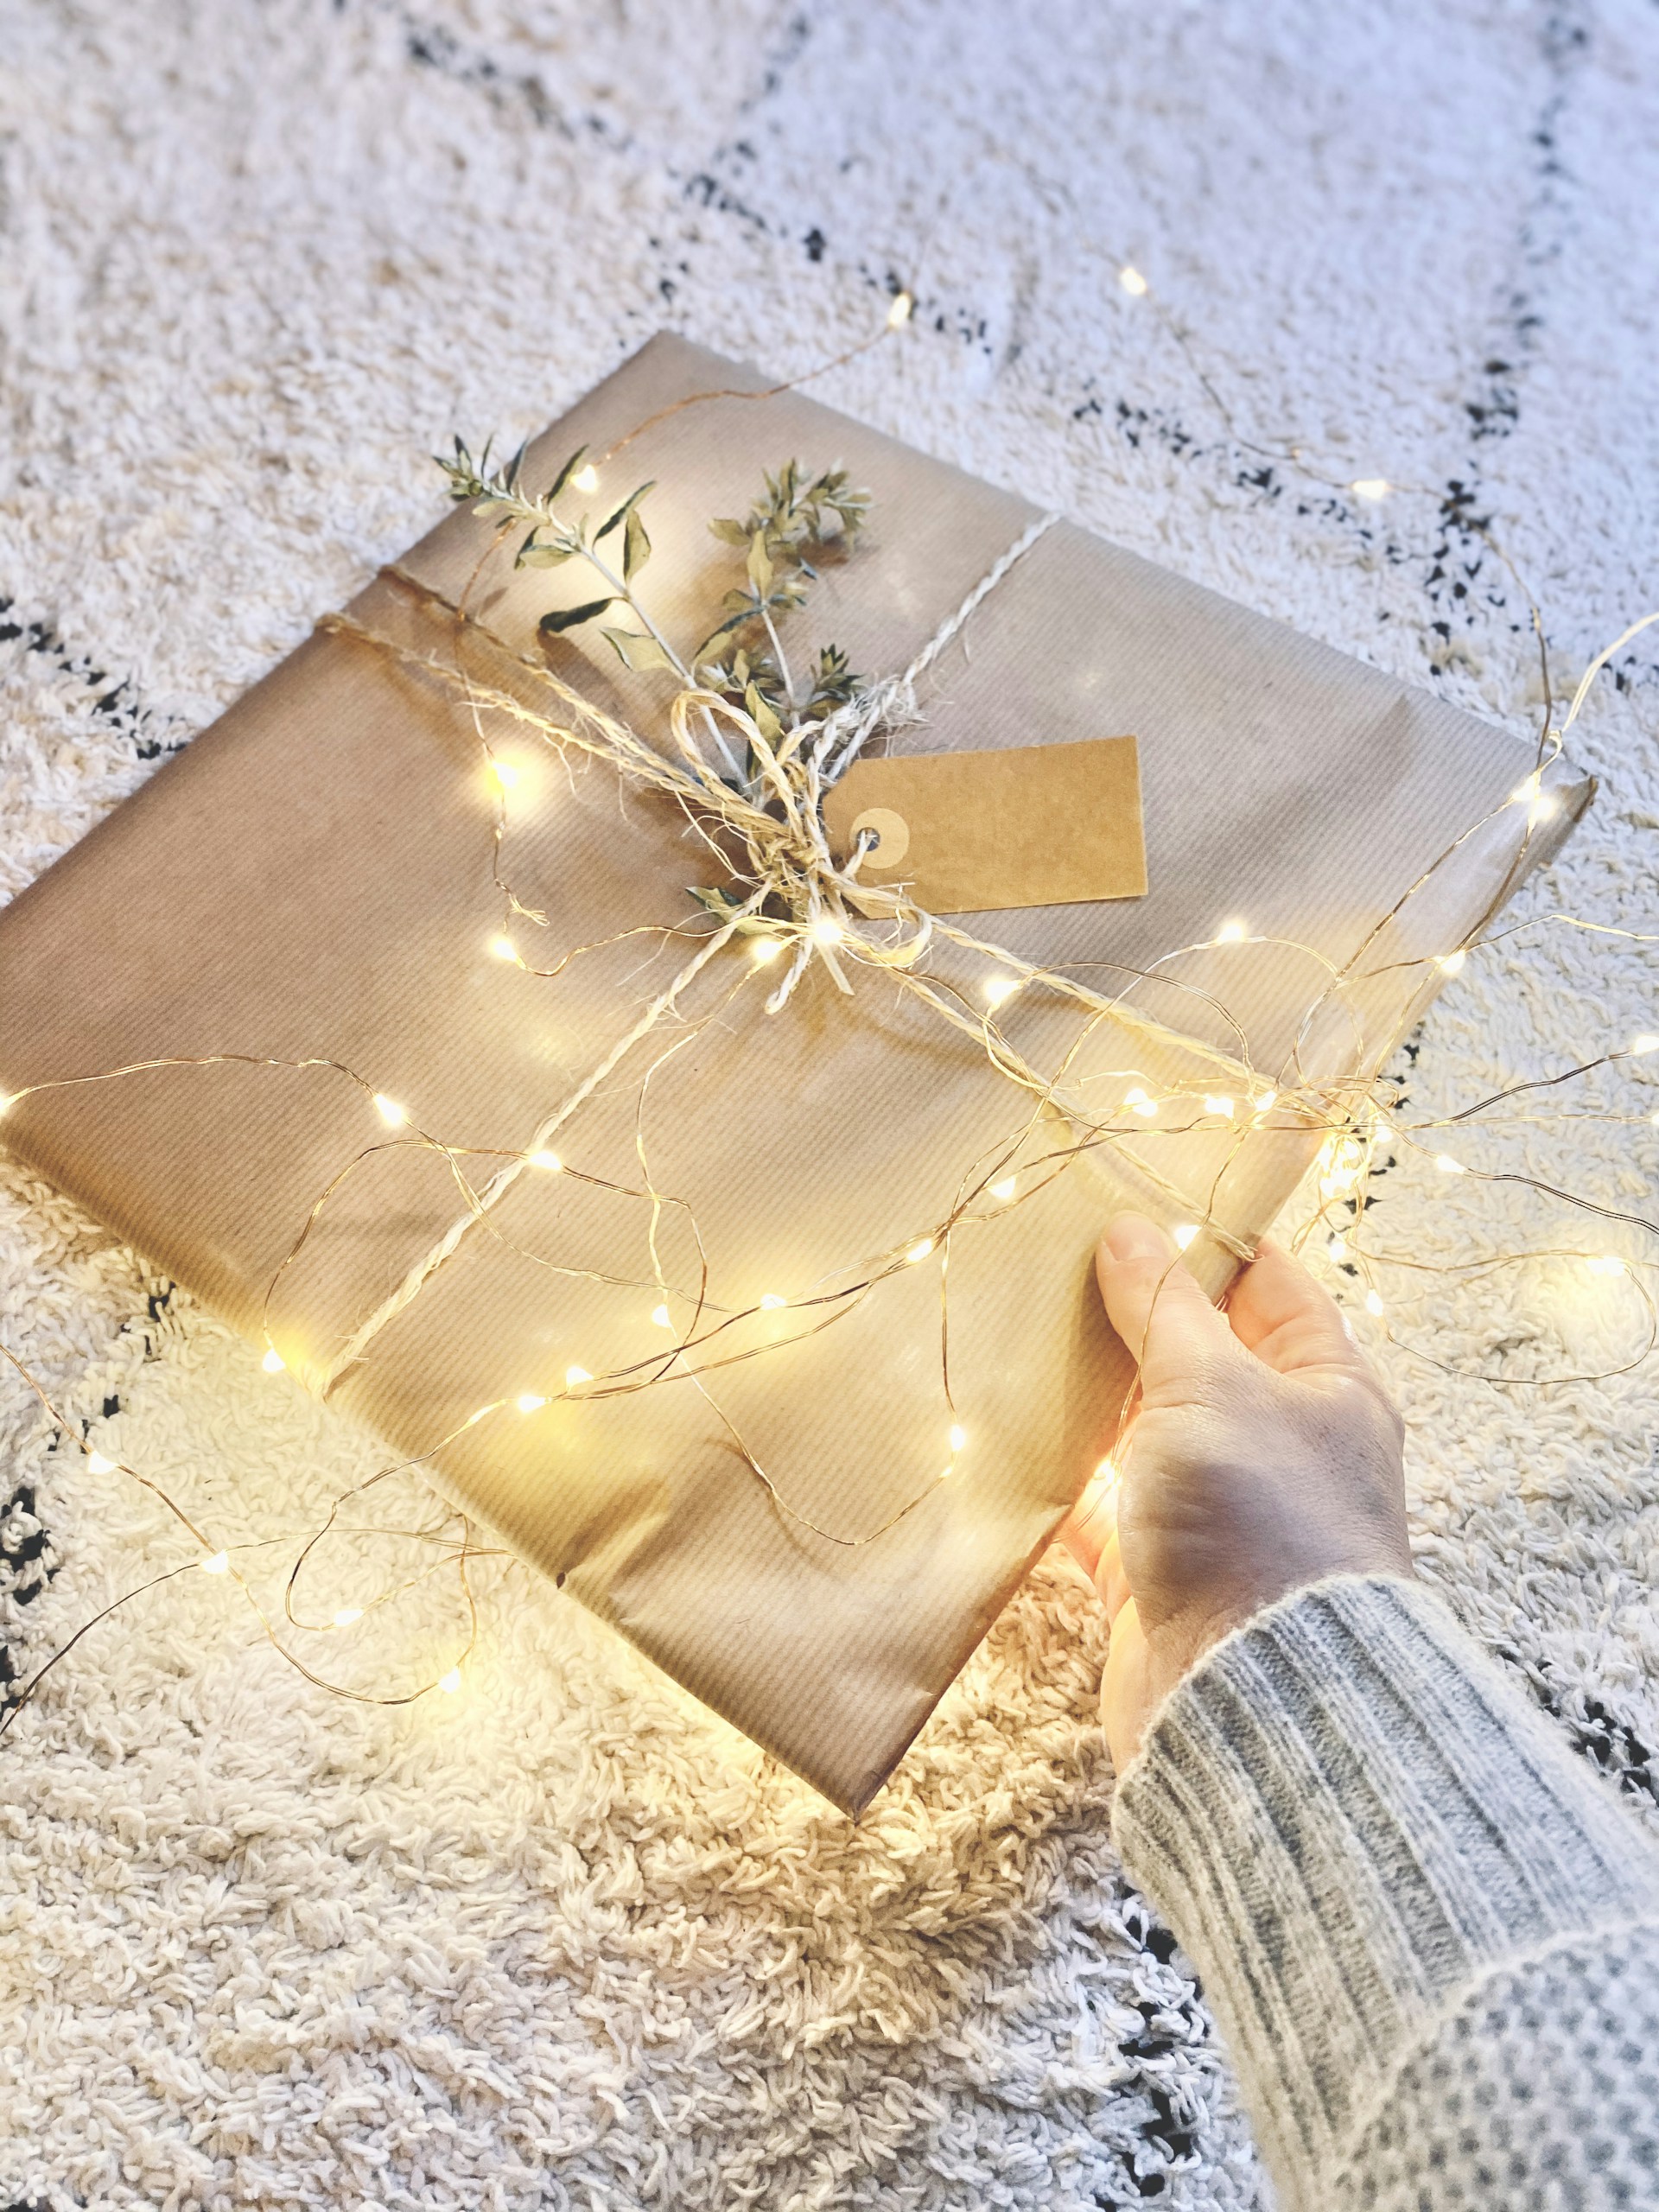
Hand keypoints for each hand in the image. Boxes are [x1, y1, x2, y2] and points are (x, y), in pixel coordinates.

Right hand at [1064, 1213, 1411, 1771]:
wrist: (1251, 1698)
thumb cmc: (1259, 1523)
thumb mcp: (1212, 1386)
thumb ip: (1164, 1309)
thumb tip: (1129, 1232)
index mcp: (1325, 1388)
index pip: (1270, 1285)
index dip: (1206, 1239)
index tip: (1133, 1200)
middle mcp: (1277, 1445)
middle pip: (1196, 1356)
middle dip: (1127, 1316)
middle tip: (1049, 1263)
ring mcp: (1217, 1511)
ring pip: (1140, 1431)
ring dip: (1085, 1396)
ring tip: (1012, 1336)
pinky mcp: (1157, 1573)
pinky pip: (1096, 1510)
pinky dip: (1055, 1480)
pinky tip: (1003, 1440)